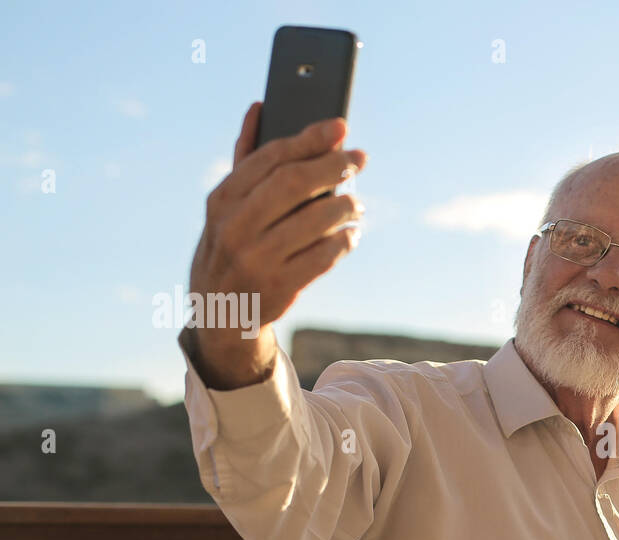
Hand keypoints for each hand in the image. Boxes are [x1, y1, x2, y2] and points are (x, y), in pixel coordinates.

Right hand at [185, 103, 366, 386]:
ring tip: (357, 204)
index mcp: (222, 199)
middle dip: (332, 166)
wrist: (220, 312)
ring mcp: (256, 259)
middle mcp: (235, 227)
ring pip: (313, 221)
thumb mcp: (227, 205)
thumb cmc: (234, 244)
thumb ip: (246, 159)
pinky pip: (322, 258)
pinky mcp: (278, 288)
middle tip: (359, 158)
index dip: (309, 139)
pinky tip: (351, 235)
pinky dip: (343, 242)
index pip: (270, 158)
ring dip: (344, 207)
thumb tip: (259, 107)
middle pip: (293, 184)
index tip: (340, 126)